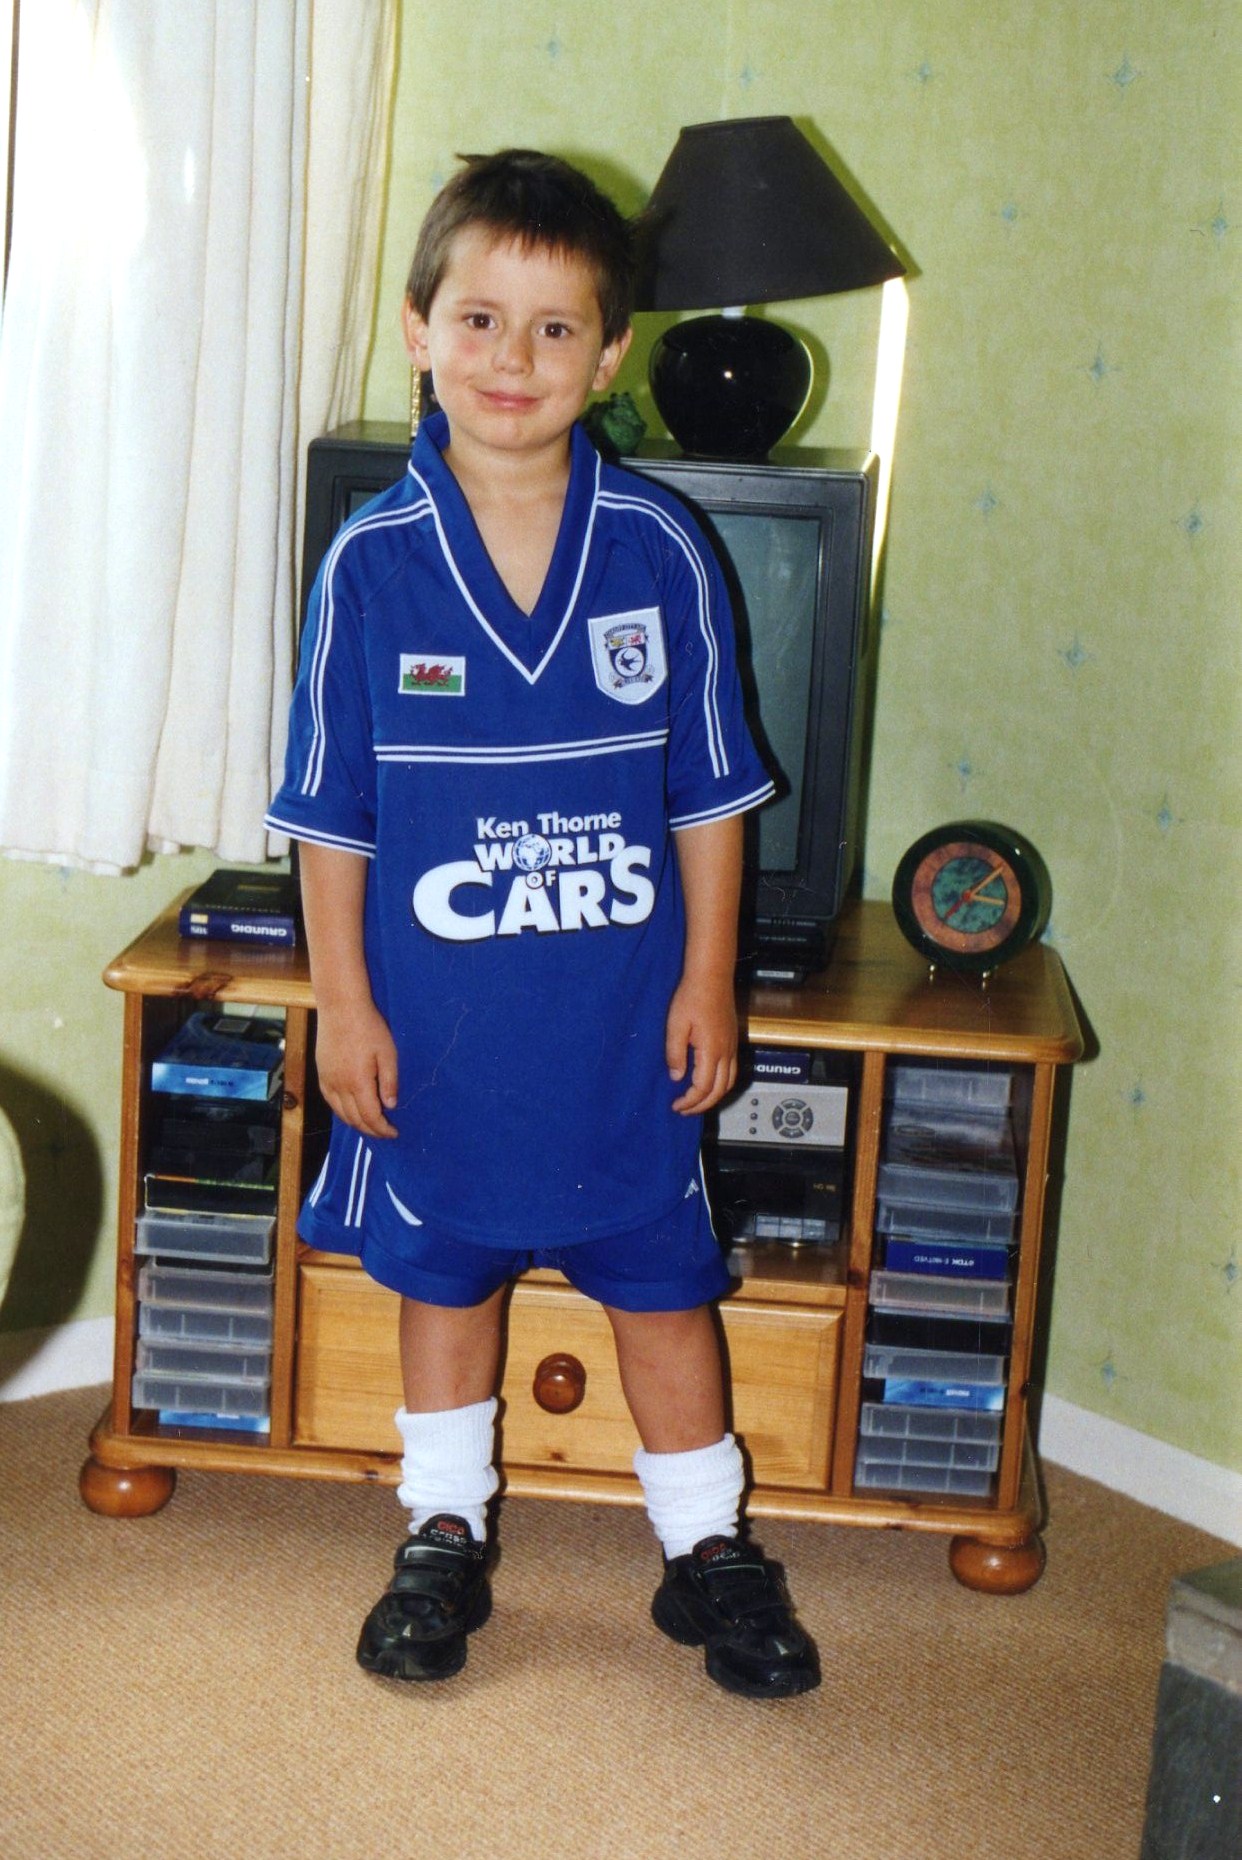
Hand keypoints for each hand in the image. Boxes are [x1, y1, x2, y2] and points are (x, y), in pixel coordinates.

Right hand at [314, 997, 398, 1137]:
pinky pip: (330, 1102)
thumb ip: (389, 1081)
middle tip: (385, 1132)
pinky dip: (342, 1112)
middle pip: (355, 1120)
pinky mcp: (321, 1074)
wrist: (341, 1008)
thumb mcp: (388, 1053)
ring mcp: (328, 1081)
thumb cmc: (369, 1027)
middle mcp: (339, 1086)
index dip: (382, 1129)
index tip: (394, 1133)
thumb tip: (390, 1105)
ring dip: (356, 1123)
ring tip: (371, 1125)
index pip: (370, 1117)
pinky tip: (351, 1111)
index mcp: (358, 1082)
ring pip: (341, 1113)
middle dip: (371, 1130)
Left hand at [666, 974, 737, 1114]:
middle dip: (702, 1105)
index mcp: (711, 1051)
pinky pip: (732, 1071)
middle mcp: (726, 1052)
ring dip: (714, 1096)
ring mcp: (732, 1046)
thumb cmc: (692, 996)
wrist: (712, 975)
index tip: (676, 1105)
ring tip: (696, 1102)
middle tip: (684, 1110)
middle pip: (719, 1090)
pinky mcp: (733, 1040)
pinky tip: (709, 1082)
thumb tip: (676, 1077)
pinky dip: (722, 1084)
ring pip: (729, 1082)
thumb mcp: (675, 1025)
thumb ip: (675, 1054)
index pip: (703, 1087)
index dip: (690, 1101)